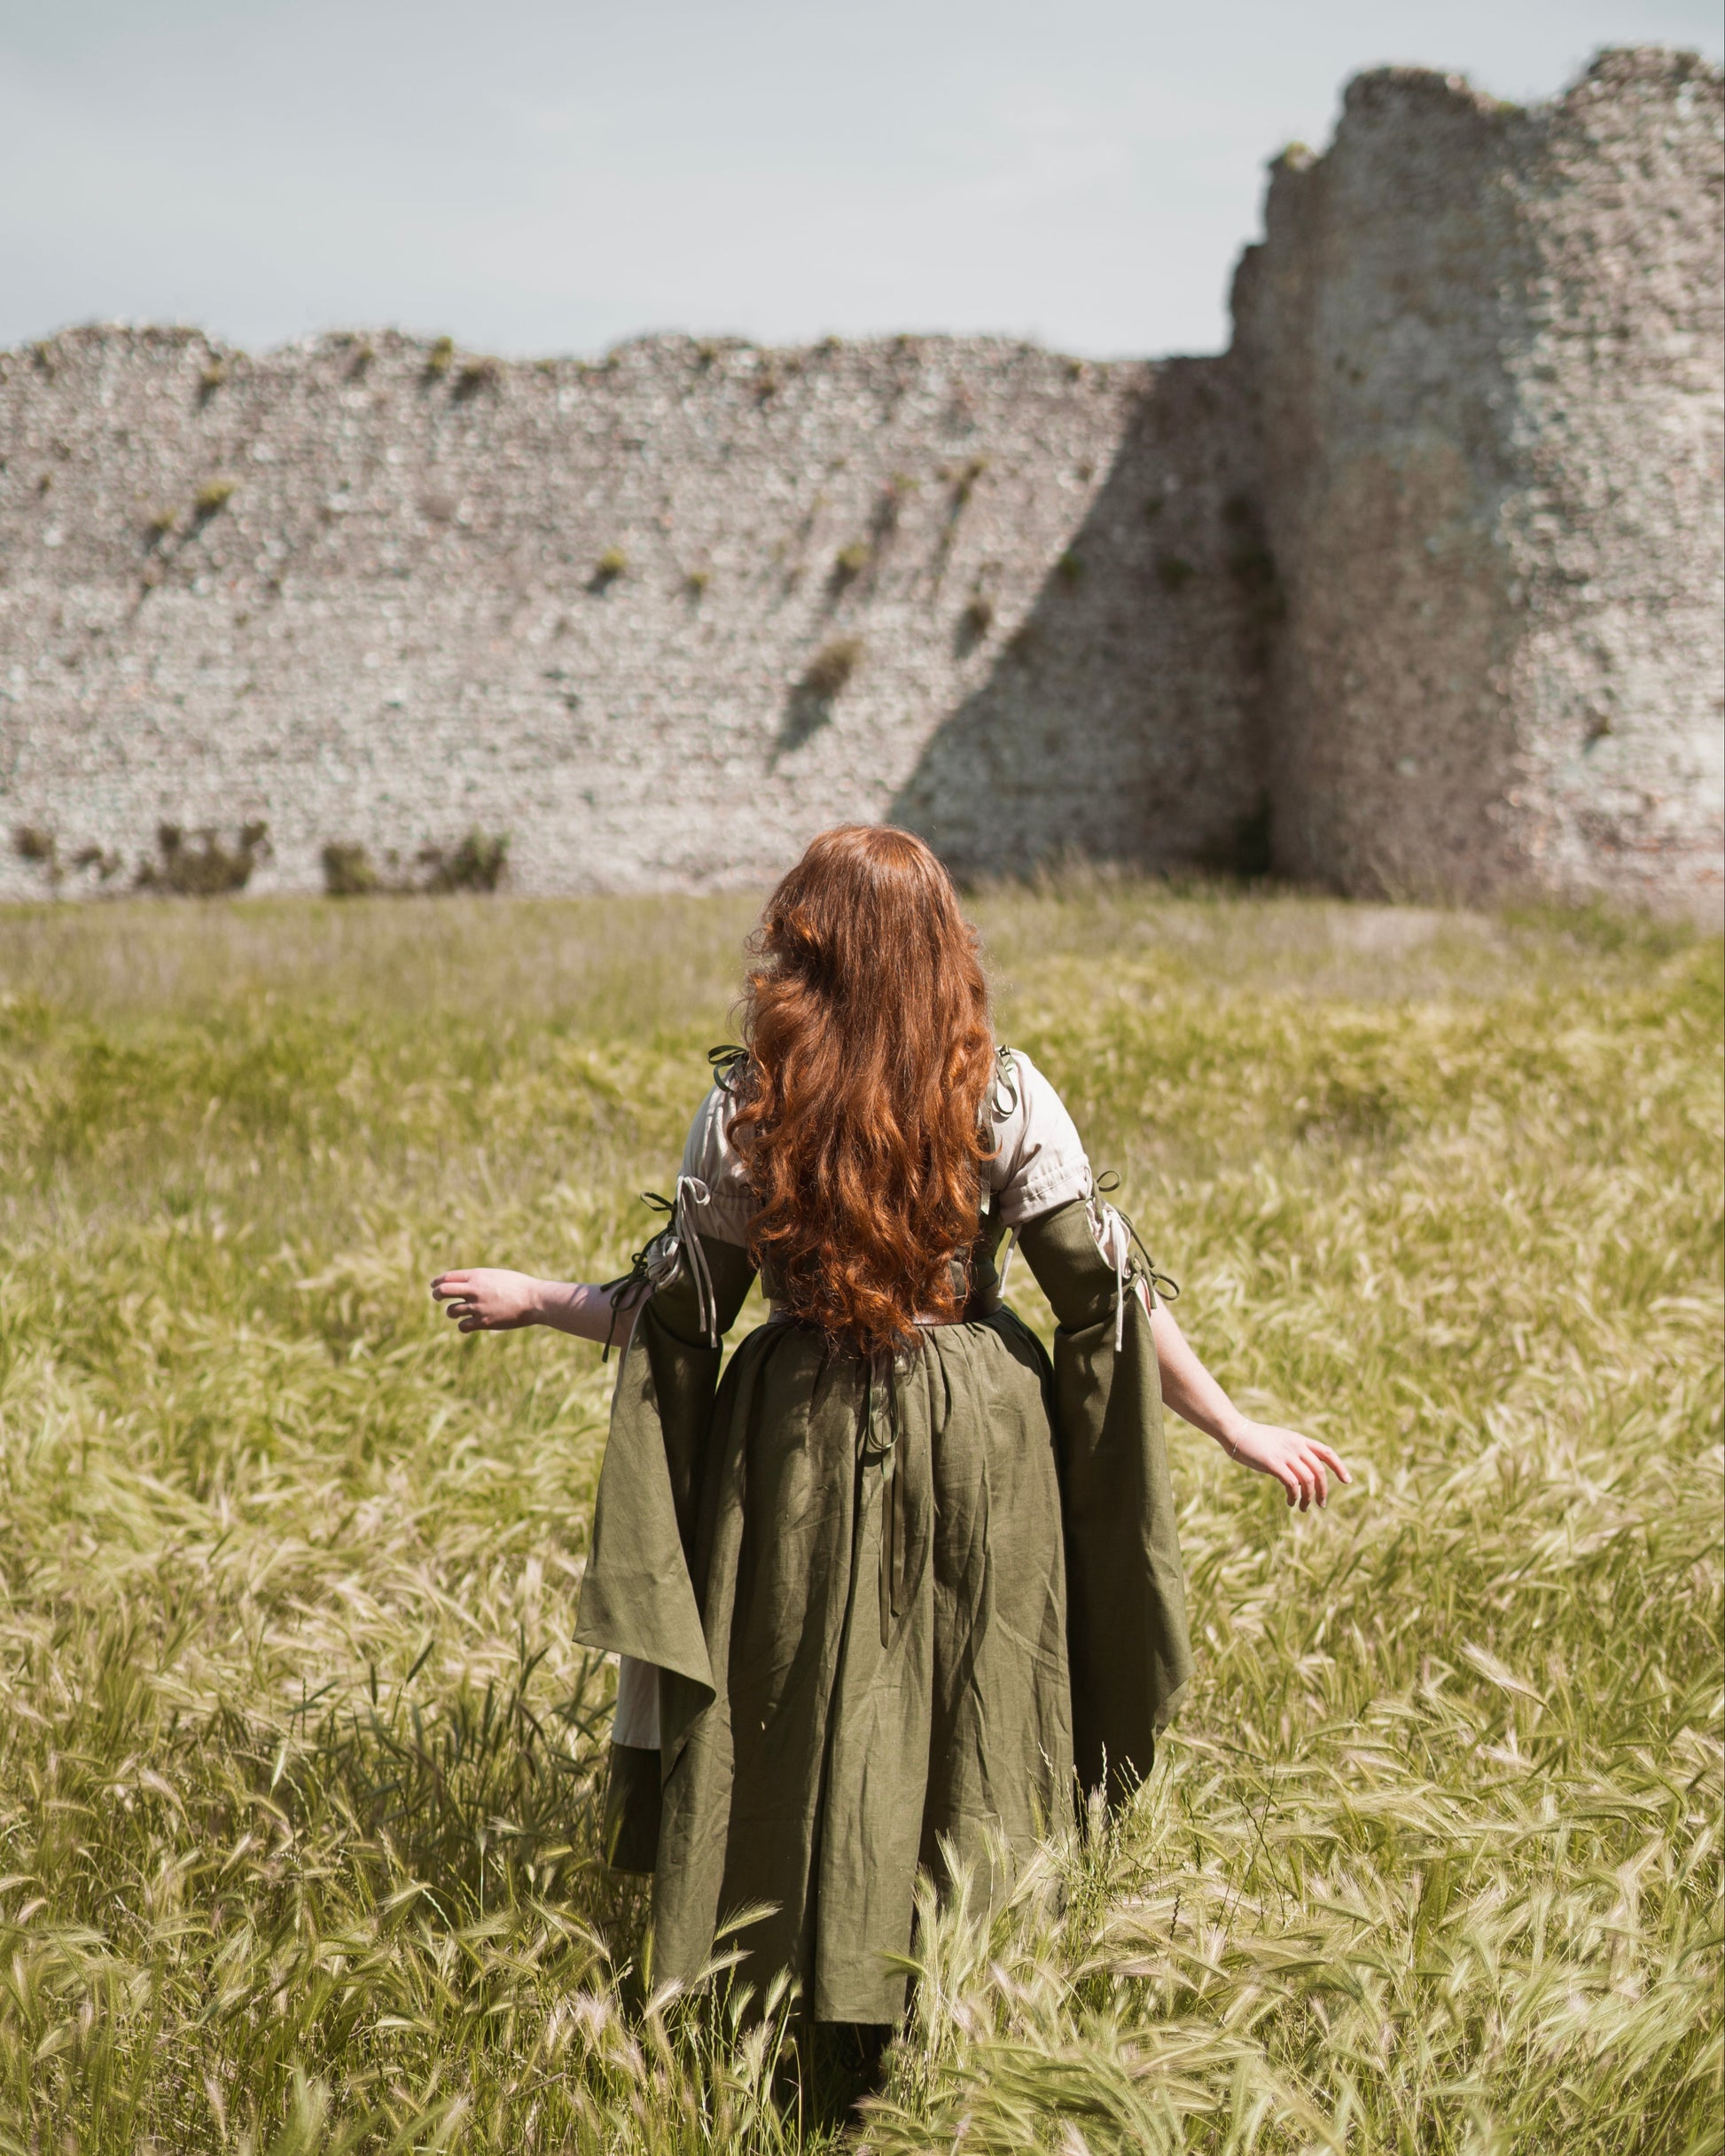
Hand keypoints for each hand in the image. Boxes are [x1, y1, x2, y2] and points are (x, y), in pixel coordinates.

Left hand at [430, 1268, 541, 1333]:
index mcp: (478, 1275)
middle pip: (443, 1291)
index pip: (448, 1277)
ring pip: (451, 1311)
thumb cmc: (519, 1286)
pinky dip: (463, 1326)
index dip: (437, 1282)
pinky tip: (468, 1325)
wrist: (534, 1299)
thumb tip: (466, 1285)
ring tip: (457, 1312)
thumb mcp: (497, 1276)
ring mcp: (478, 1306)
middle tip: (437, 1297)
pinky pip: (463, 1326)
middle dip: (436, 1295)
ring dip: (452, 1312)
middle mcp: (474, 1290)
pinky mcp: (483, 1322)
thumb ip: (480, 1279)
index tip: (434, 1285)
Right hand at [1222, 1419, 1349, 1508]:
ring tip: (1304, 1508)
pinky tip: (1290, 1502)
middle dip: (1324, 1490)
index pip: (1327, 1453)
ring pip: (1308, 1480)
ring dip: (1309, 1498)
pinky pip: (1292, 1484)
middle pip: (1320, 1471)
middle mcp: (1296, 1446)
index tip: (1347, 1481)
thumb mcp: (1279, 1441)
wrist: (1235, 1430)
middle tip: (1322, 1504)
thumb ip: (1293, 1452)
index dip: (1340, 1467)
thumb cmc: (1255, 1438)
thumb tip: (1302, 1470)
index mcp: (1299, 1440)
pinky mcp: (1273, 1463)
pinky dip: (1295, 1496)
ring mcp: (1285, 1454)